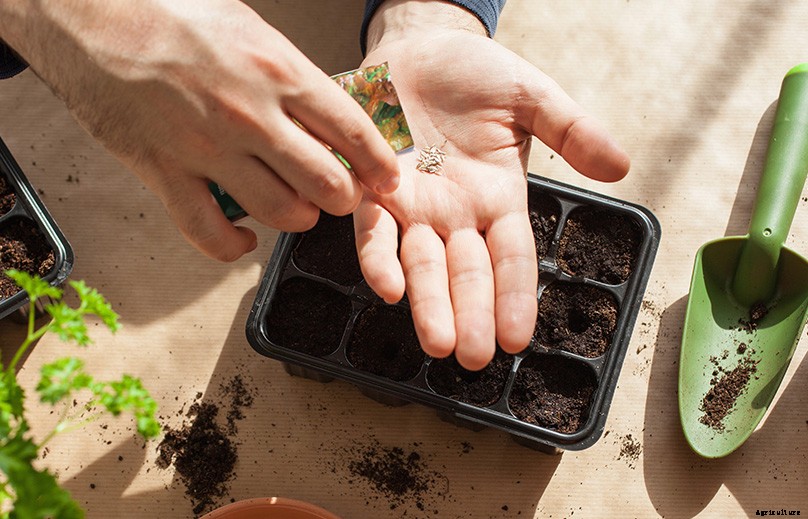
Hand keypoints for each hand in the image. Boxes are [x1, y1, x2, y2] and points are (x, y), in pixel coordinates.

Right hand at [0, 0, 399, 260]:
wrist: (92, 13)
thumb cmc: (172, 14)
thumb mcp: (251, 30)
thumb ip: (292, 78)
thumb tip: (328, 117)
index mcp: (278, 71)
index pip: (352, 131)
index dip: (379, 164)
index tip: (387, 180)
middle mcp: (250, 115)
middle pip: (326, 183)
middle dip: (343, 198)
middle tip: (340, 194)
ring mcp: (207, 149)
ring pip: (280, 213)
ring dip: (298, 218)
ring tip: (297, 208)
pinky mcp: (165, 173)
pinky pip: (209, 234)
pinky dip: (233, 246)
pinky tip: (243, 238)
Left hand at [355, 0, 629, 369]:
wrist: (420, 45)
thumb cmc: (476, 74)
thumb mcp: (532, 98)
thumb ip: (573, 130)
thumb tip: (621, 166)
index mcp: (499, 200)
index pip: (511, 260)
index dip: (515, 297)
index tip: (517, 338)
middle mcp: (457, 214)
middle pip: (467, 274)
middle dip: (470, 315)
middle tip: (473, 358)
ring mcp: (415, 207)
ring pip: (422, 264)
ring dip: (428, 304)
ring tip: (437, 341)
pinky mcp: (374, 188)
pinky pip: (374, 229)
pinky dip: (378, 257)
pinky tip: (387, 286)